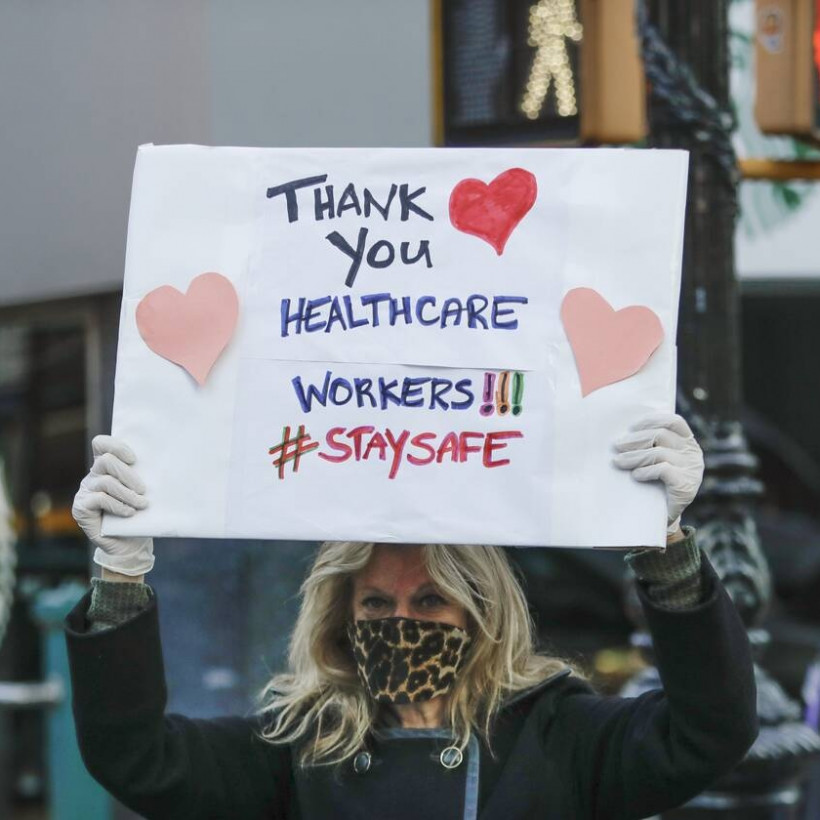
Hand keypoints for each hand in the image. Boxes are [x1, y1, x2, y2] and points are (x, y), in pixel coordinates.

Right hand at [71, 435, 153, 576]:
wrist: (130, 544)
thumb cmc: (139, 514)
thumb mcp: (142, 492)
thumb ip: (142, 476)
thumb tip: (160, 464)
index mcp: (106, 467)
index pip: (101, 444)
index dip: (116, 446)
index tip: (134, 459)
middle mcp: (92, 476)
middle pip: (106, 461)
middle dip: (128, 474)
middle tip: (143, 490)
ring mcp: (84, 491)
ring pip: (106, 482)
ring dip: (127, 493)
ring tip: (142, 504)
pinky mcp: (81, 508)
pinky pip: (100, 499)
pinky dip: (118, 505)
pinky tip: (130, 513)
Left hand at [612, 413, 703, 533]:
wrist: (663, 516)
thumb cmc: (654, 482)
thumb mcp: (655, 459)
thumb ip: (649, 444)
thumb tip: (623, 433)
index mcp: (687, 442)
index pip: (673, 421)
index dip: (651, 420)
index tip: (631, 427)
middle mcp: (693, 453)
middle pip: (661, 435)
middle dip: (635, 440)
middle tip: (616, 446)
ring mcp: (692, 469)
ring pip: (658, 453)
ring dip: (634, 456)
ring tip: (618, 462)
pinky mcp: (686, 486)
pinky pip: (663, 470)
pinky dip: (646, 471)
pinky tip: (635, 475)